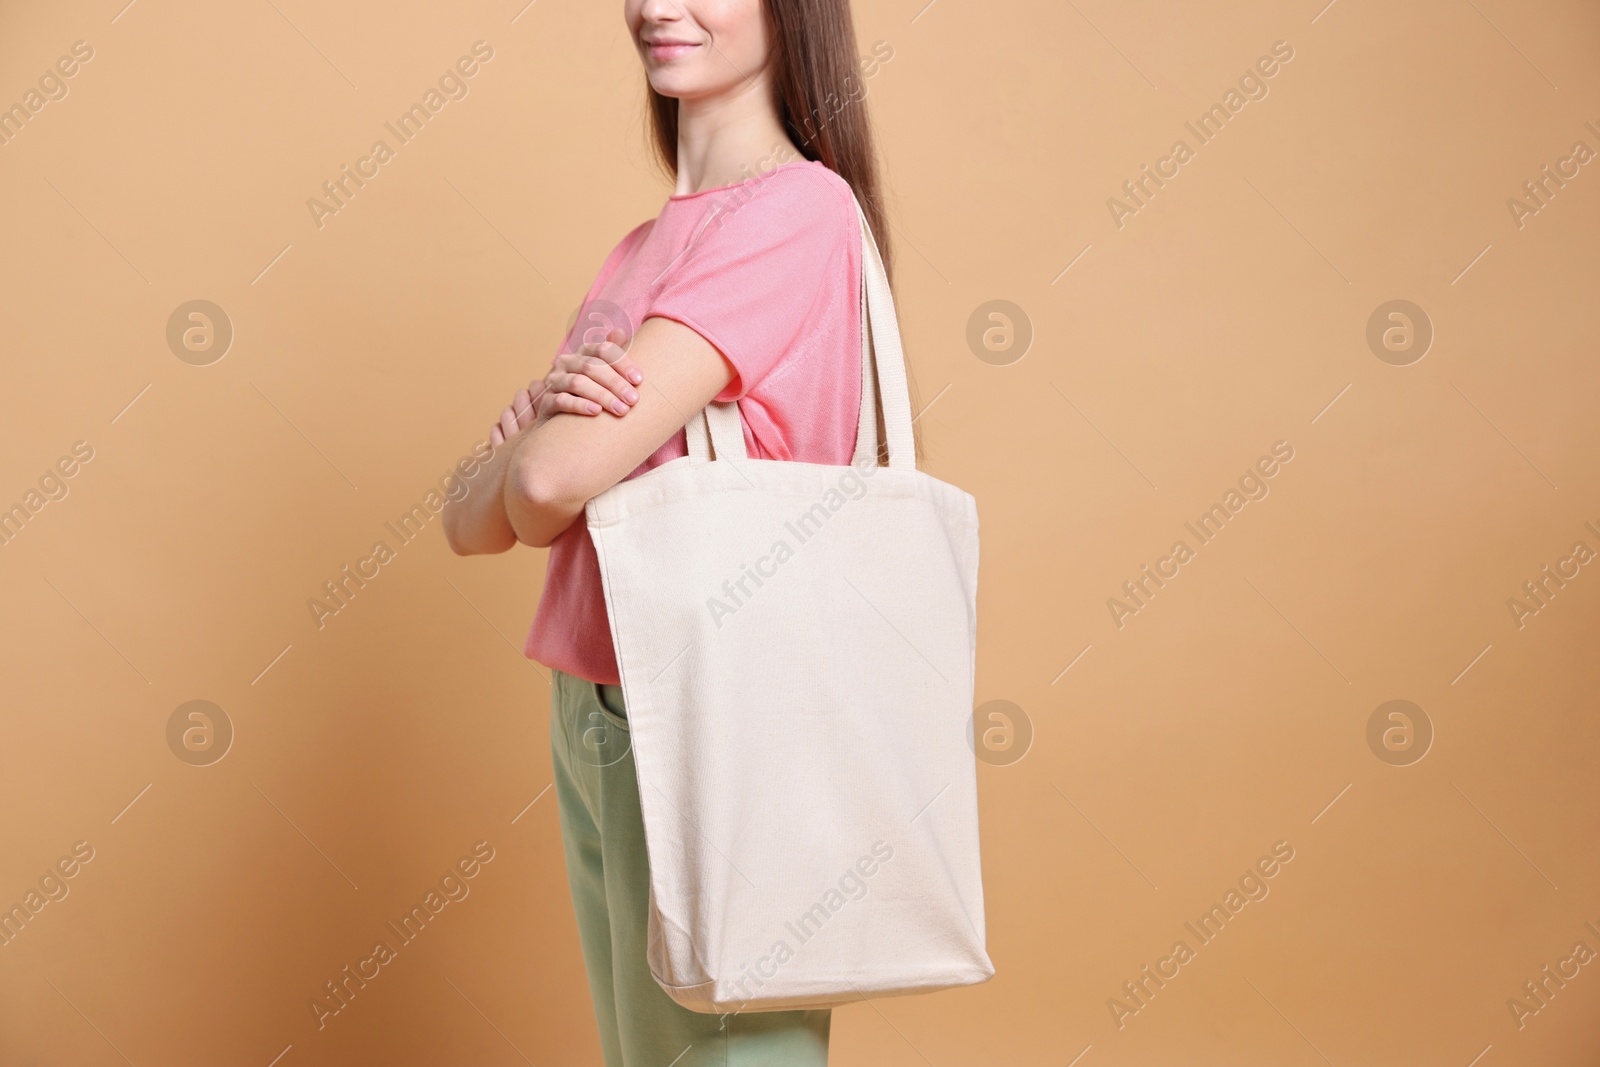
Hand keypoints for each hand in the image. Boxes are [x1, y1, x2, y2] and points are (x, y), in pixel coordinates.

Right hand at [488, 328, 644, 446]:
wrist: (562, 420)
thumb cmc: (592, 394)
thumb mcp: (604, 373)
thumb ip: (613, 354)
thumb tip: (621, 332)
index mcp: (583, 353)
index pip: (603, 350)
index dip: (622, 363)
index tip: (639, 380)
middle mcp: (566, 363)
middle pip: (591, 367)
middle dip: (615, 383)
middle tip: (633, 400)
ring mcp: (554, 382)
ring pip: (578, 383)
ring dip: (602, 396)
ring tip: (621, 410)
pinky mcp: (545, 402)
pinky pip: (562, 400)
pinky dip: (580, 405)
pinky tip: (596, 412)